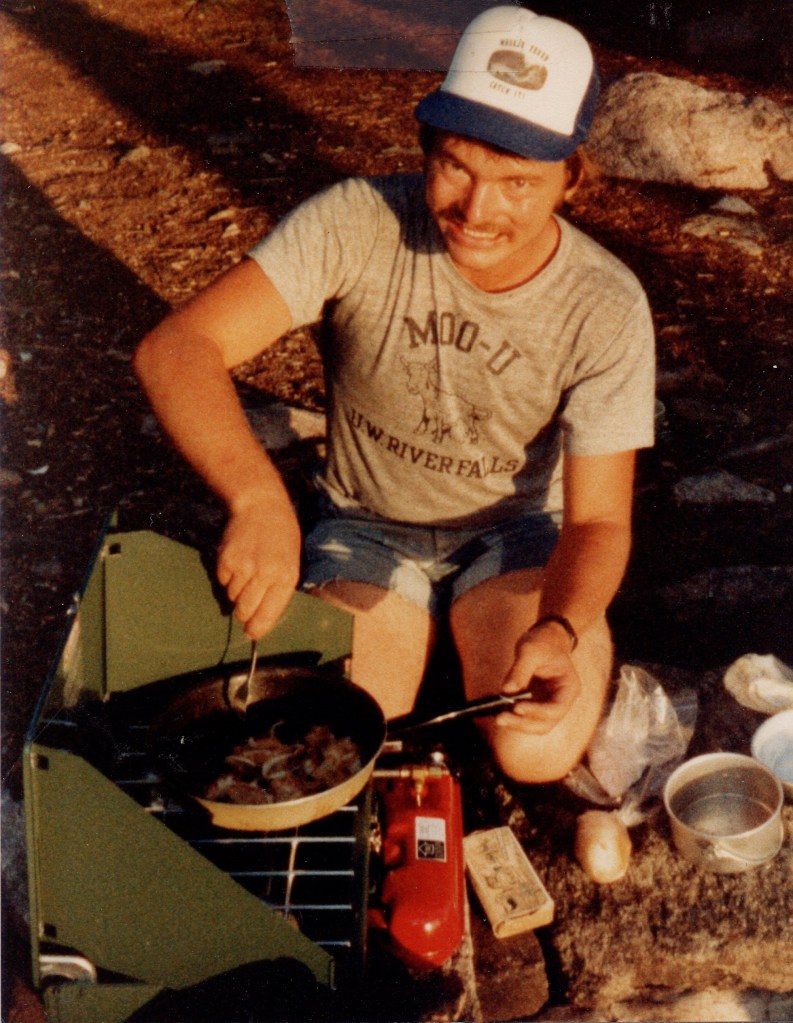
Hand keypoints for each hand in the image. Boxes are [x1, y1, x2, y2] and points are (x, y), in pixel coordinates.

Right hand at [216, 496, 301, 639]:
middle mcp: (265, 575)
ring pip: (232, 596)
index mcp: (285, 578)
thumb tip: (260, 617)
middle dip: (243, 611)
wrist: (262, 506)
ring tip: (246, 570)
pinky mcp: (226, 560)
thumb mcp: (291, 562)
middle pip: (245, 611)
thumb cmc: (281, 537)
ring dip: (236, 590)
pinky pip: (223, 581)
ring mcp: (244, 567)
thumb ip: (278, 589)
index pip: (268, 614)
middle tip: (245, 602)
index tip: (250, 633)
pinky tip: (237, 560)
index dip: (257, 628)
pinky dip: (227, 576)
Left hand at [494, 622, 581, 734]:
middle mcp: (561, 700)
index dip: (537, 711)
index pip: (556, 709)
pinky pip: (526, 717)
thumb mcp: (530, 650)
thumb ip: (519, 670)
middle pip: (545, 723)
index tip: (517, 707)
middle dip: (523, 724)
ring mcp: (548, 704)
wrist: (547, 638)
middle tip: (501, 718)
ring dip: (517, 724)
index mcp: (568, 688)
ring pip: (535, 725)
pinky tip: (498, 712)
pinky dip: (513, 717)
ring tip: (498, 717)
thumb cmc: (543, 642)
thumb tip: (506, 691)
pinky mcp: (536, 704)